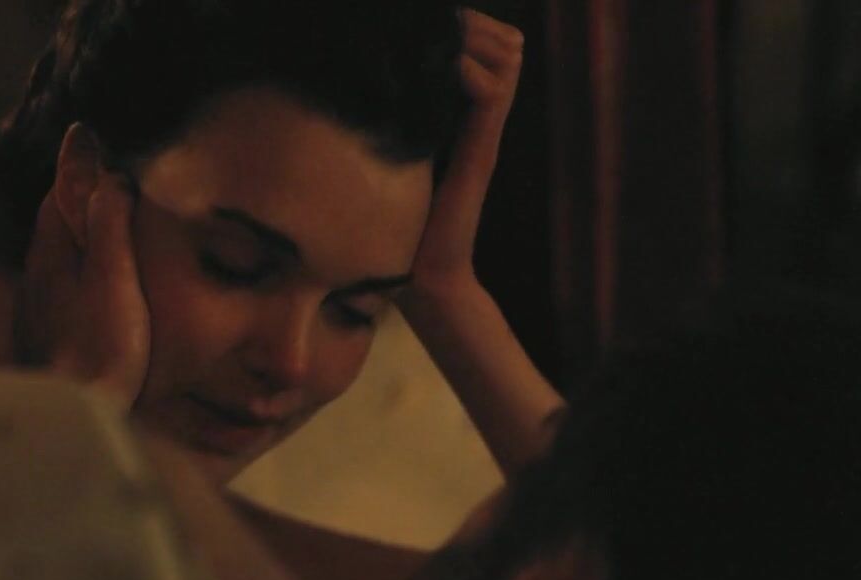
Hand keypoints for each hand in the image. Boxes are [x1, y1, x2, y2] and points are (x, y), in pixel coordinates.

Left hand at [26, 176, 149, 409]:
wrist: (71, 413)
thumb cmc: (99, 346)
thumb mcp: (113, 279)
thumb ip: (108, 226)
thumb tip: (107, 174)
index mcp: (51, 254)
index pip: (59, 194)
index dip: (77, 167)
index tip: (88, 135)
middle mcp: (37, 277)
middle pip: (55, 224)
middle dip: (76, 198)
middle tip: (101, 175)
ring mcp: (38, 311)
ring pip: (57, 259)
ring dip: (78, 237)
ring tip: (105, 225)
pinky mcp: (47, 339)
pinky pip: (63, 289)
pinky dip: (80, 272)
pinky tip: (97, 286)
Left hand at [405, 8, 523, 294]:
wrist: (424, 273)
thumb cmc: (400, 220)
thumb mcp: (392, 152)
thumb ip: (389, 117)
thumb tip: (354, 81)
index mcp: (464, 114)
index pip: (489, 49)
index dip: (470, 25)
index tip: (431, 19)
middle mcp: (480, 119)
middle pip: (505, 47)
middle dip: (473, 24)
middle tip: (439, 22)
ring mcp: (485, 134)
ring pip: (506, 61)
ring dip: (475, 40)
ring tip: (444, 38)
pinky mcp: (481, 152)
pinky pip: (492, 96)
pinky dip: (471, 72)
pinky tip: (448, 66)